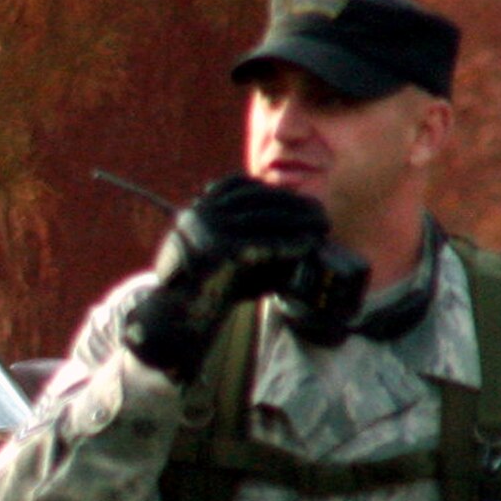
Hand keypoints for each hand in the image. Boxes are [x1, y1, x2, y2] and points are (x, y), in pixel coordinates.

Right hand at [122, 175, 329, 379]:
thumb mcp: (226, 253)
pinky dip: (289, 242)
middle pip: (255, 197)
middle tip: (319, 211)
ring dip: (298, 219)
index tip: (295, 197)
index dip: (269, 189)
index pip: (235, 185)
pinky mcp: (220, 251)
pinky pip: (263, 242)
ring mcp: (209, 231)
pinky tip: (308, 244)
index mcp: (196, 210)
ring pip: (263, 216)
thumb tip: (289, 225)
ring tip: (322, 225)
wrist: (179, 315)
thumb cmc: (209, 286)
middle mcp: (201, 214)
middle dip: (291, 202)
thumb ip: (250, 235)